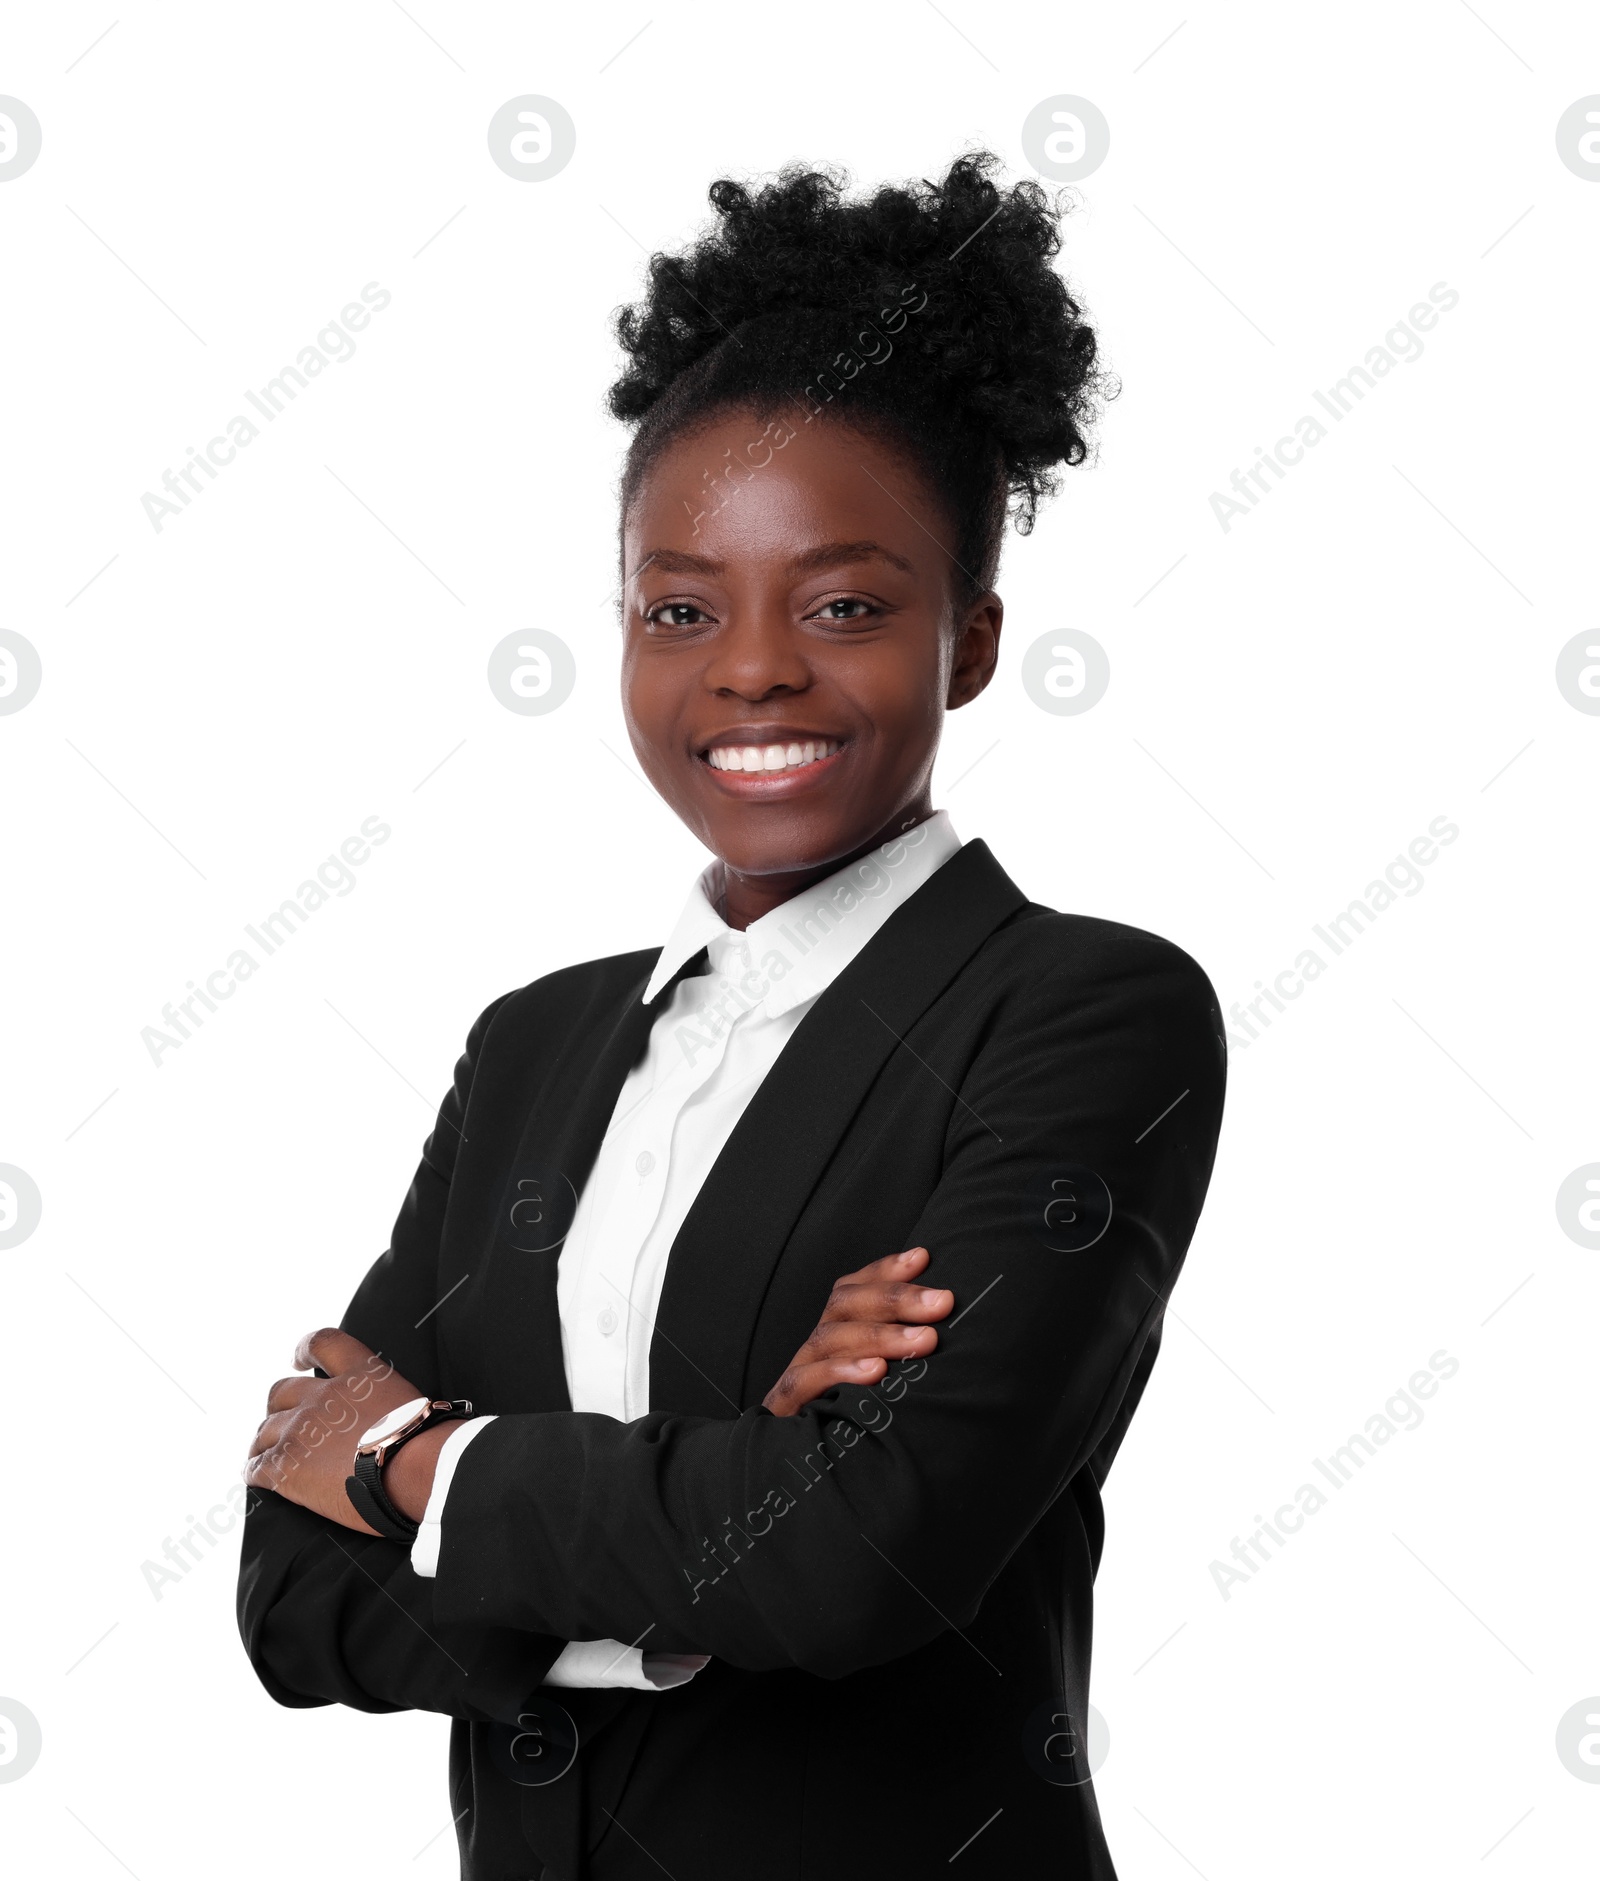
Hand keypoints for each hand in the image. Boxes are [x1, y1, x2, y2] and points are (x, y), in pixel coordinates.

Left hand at [243, 1328, 423, 1534]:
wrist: (414, 1469)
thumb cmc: (425, 1441)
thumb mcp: (411, 1402)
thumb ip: (386, 1402)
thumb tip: (391, 1420)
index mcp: (359, 1374)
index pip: (323, 1342)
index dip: (304, 1349)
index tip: (298, 1359)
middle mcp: (323, 1396)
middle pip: (281, 1391)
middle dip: (278, 1406)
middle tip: (282, 1420)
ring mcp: (300, 1429)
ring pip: (264, 1431)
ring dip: (264, 1443)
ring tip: (266, 1456)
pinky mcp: (286, 1465)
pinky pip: (257, 1468)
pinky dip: (257, 1472)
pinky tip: (261, 1478)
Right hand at [763, 1246, 952, 1415]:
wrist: (808, 1479)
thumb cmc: (859, 1427)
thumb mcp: (889, 1385)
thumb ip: (910, 1353)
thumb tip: (950, 1322)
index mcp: (839, 1333)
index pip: (856, 1287)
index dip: (887, 1270)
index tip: (924, 1258)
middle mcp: (818, 1347)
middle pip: (846, 1304)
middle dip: (897, 1298)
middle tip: (944, 1302)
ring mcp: (799, 1374)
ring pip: (831, 1338)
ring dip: (881, 1335)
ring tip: (925, 1340)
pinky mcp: (785, 1408)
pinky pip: (804, 1381)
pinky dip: (840, 1372)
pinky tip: (876, 1372)